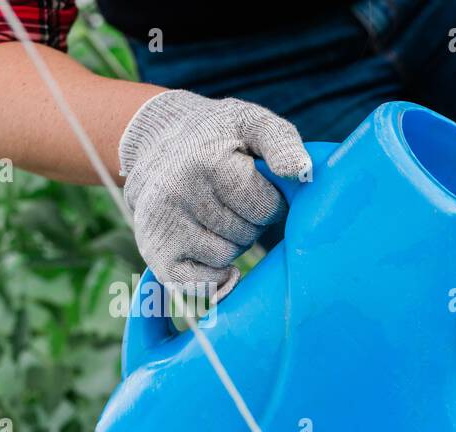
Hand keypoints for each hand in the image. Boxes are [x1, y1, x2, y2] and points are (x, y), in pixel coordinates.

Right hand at [118, 90, 310, 299]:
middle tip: (232, 200)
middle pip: (246, 234)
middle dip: (249, 221)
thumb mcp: (251, 122)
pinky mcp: (153, 251)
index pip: (266, 206)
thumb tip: (302, 172)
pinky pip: (197, 284)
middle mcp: (175, 193)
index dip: (270, 200)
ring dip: (230, 243)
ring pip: (225, 258)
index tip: (255, 184)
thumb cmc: (217, 135)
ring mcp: (161, 225)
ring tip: (215, 215)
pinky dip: (211, 275)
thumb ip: (282, 142)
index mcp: (204, 162)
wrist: (156, 140)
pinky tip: (209, 251)